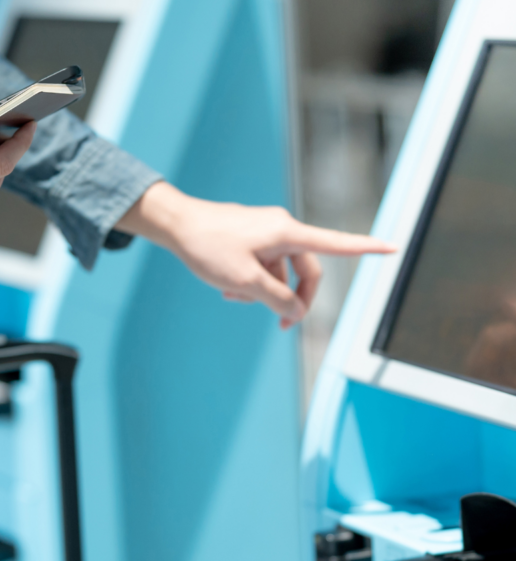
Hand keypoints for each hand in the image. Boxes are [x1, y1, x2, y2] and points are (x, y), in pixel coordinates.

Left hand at [116, 182, 395, 328]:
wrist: (176, 225)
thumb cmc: (208, 247)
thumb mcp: (244, 281)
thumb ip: (276, 299)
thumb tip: (295, 310)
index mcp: (287, 233)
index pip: (336, 244)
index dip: (366, 248)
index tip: (393, 247)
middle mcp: (281, 229)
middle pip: (306, 271)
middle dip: (294, 298)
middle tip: (280, 326)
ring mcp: (265, 233)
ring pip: (280, 273)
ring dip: (264, 291)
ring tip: (233, 296)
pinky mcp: (251, 238)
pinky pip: (263, 266)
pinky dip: (252, 281)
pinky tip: (228, 290)